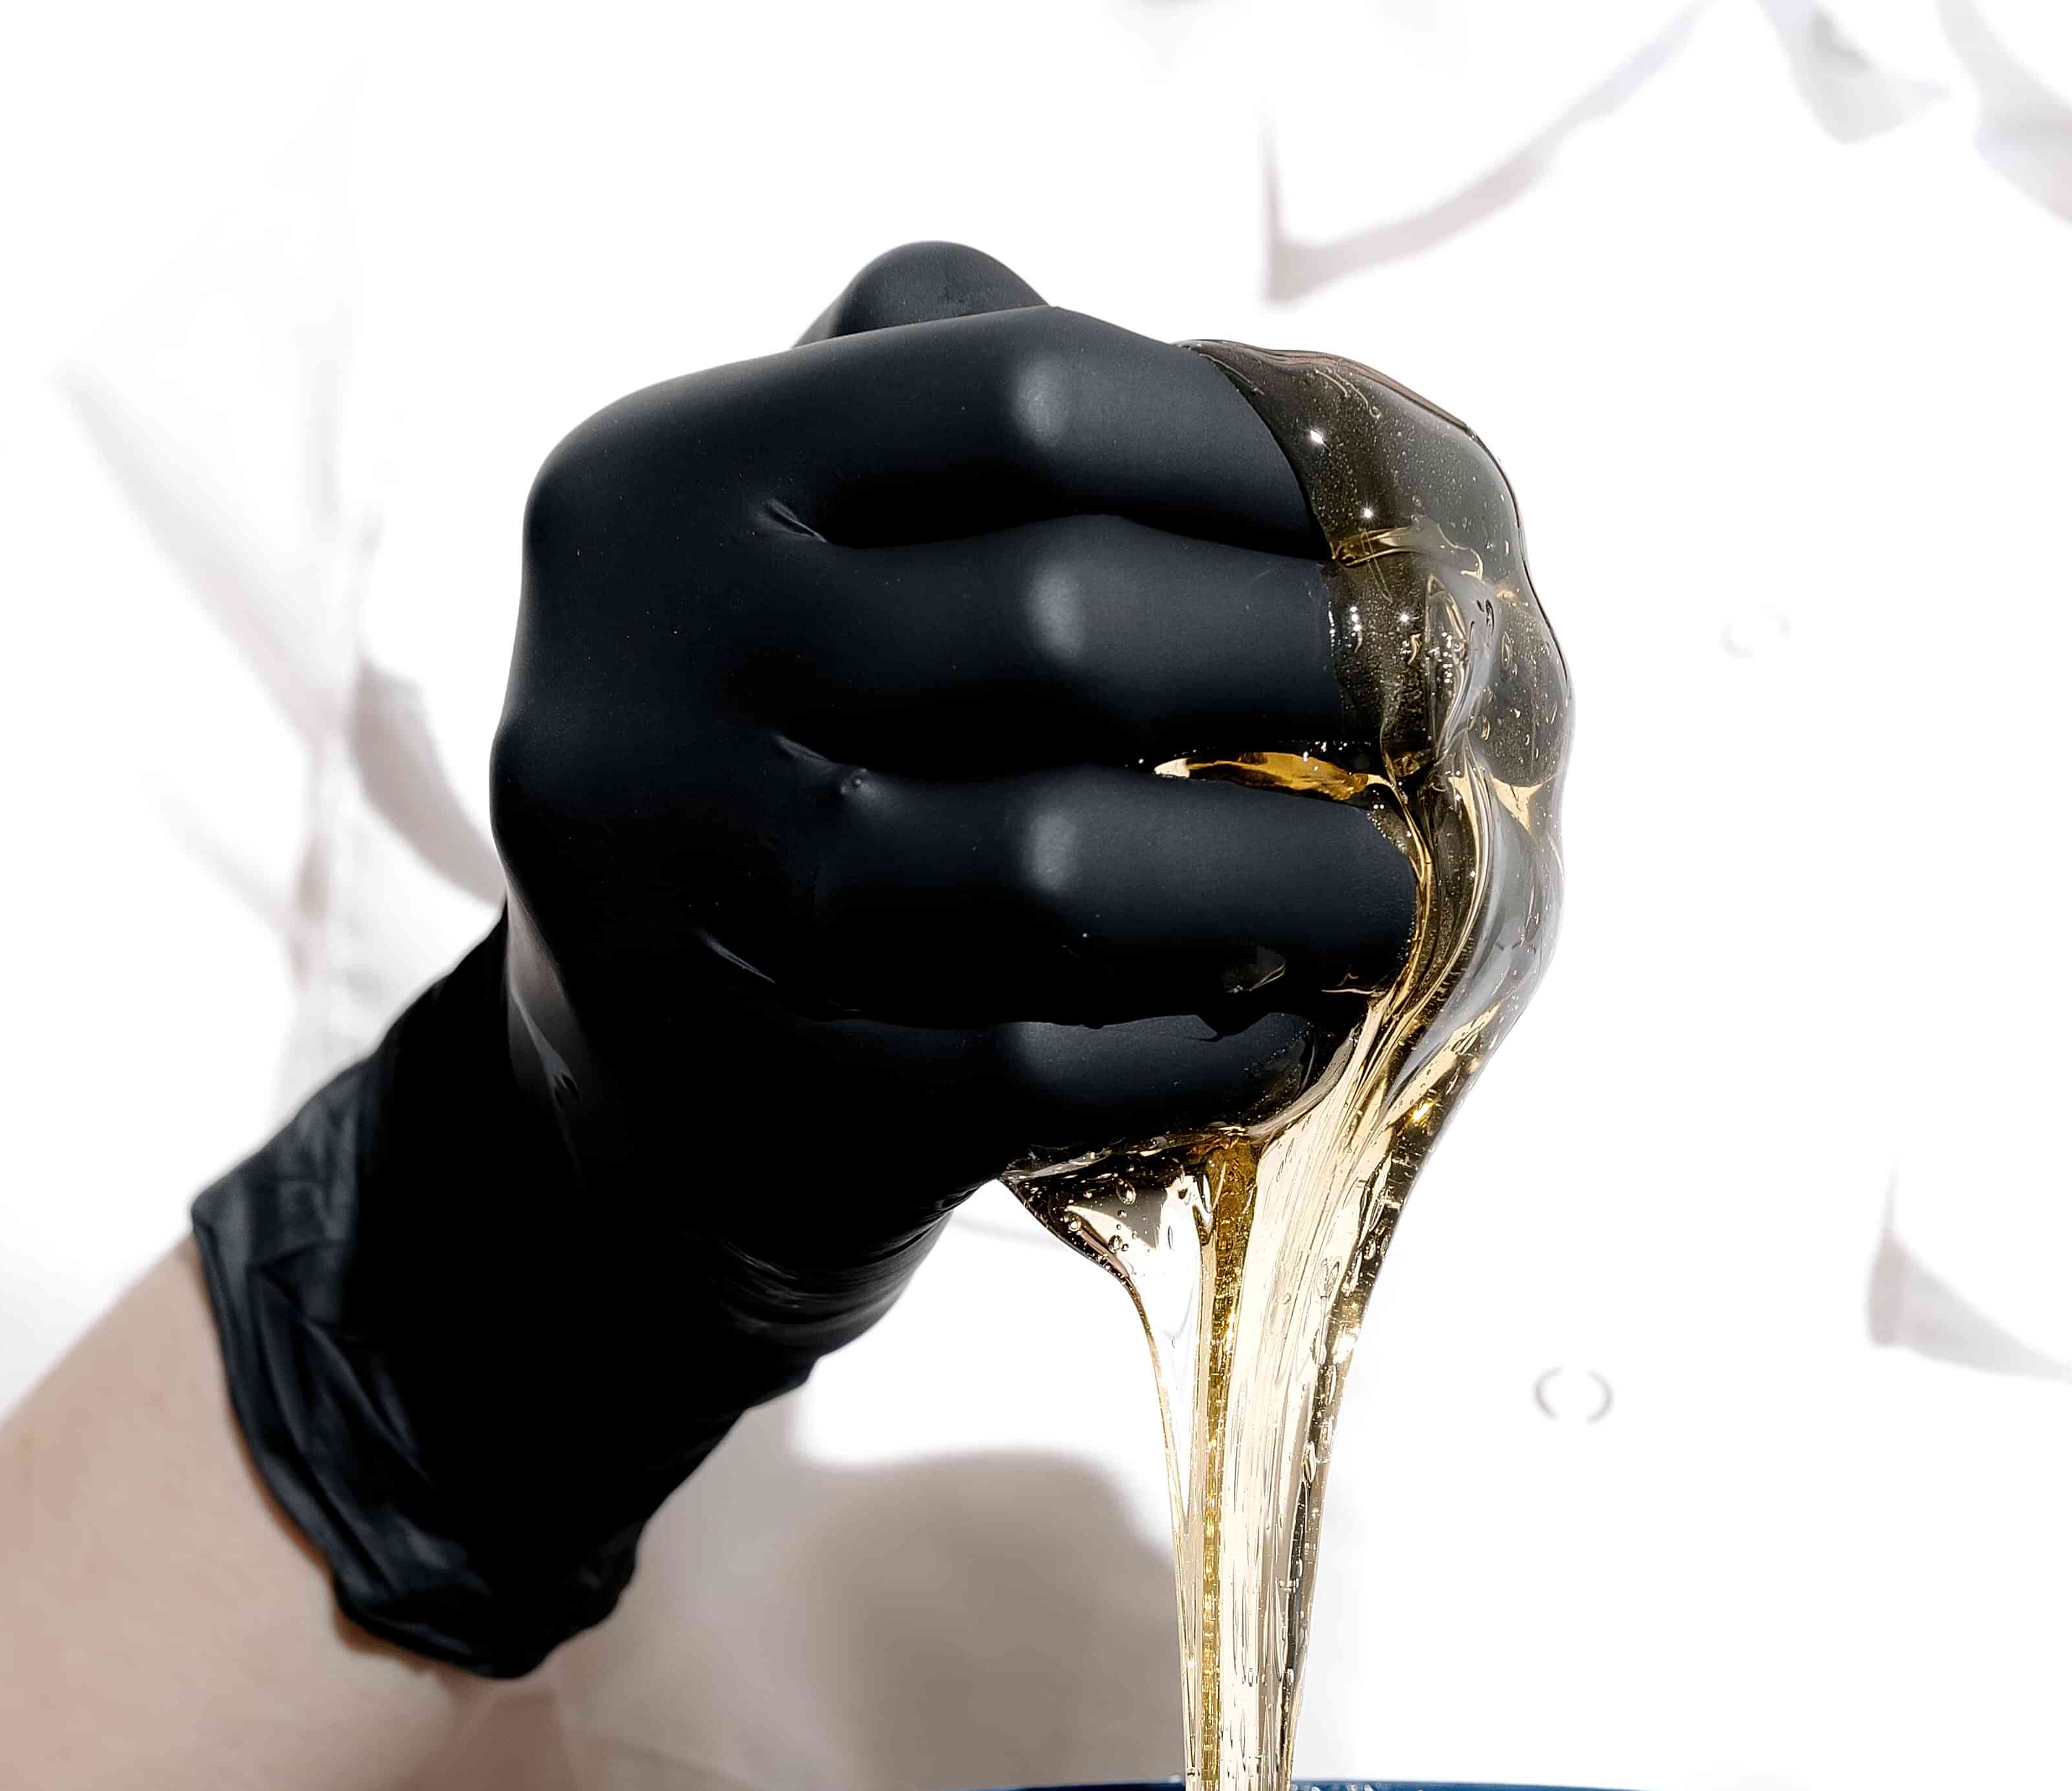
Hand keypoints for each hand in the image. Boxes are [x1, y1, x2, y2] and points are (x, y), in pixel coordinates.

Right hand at [194, 240, 1409, 1677]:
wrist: (635, 1111)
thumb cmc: (803, 768)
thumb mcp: (823, 552)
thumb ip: (991, 409)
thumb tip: (1324, 437)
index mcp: (669, 487)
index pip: (1021, 398)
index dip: (1248, 453)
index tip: (1390, 517)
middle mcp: (647, 680)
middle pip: (1065, 625)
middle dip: (1303, 661)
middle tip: (1436, 702)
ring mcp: (703, 909)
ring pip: (1065, 870)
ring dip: (1288, 880)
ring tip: (1390, 889)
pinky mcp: (780, 1102)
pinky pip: (1052, 1071)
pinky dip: (1213, 1046)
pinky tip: (1301, 1021)